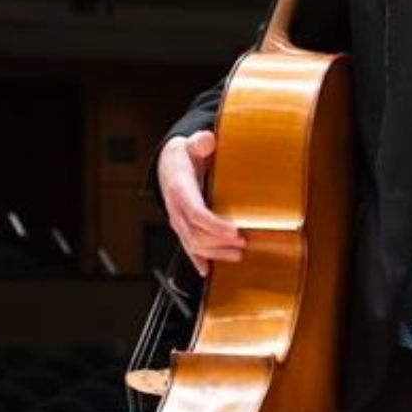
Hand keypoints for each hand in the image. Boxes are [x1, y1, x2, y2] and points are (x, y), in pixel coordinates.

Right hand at [158, 131, 244, 276]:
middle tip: (243, 243)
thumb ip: (200, 142)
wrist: (167, 165)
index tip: (234, 232)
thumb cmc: (184, 156)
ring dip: (215, 253)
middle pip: (195, 233)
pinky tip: (207, 271)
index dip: (214, 225)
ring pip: (193, 244)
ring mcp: (177, 220)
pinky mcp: (181, 227)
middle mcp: (176, 208)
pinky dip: (197, 260)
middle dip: (219, 242)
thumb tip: (207, 140)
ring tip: (237, 254)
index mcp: (180, 188)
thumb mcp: (191, 144)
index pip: (195, 212)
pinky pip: (187, 247)